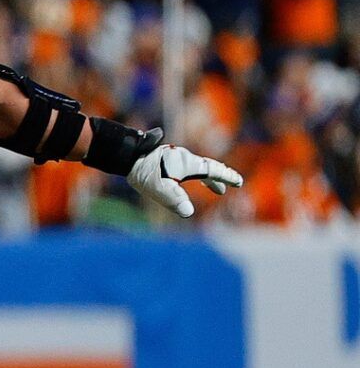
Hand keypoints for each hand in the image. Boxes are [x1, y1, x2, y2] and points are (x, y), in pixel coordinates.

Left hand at [126, 143, 243, 218]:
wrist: (127, 155)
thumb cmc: (145, 173)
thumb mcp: (161, 189)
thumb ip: (176, 200)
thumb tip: (188, 213)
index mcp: (188, 164)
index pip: (213, 170)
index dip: (226, 177)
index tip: (238, 181)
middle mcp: (185, 158)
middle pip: (208, 167)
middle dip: (221, 176)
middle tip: (233, 183)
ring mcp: (175, 157)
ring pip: (198, 166)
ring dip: (209, 177)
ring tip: (216, 189)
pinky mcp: (166, 158)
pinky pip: (187, 166)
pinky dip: (196, 173)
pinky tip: (190, 180)